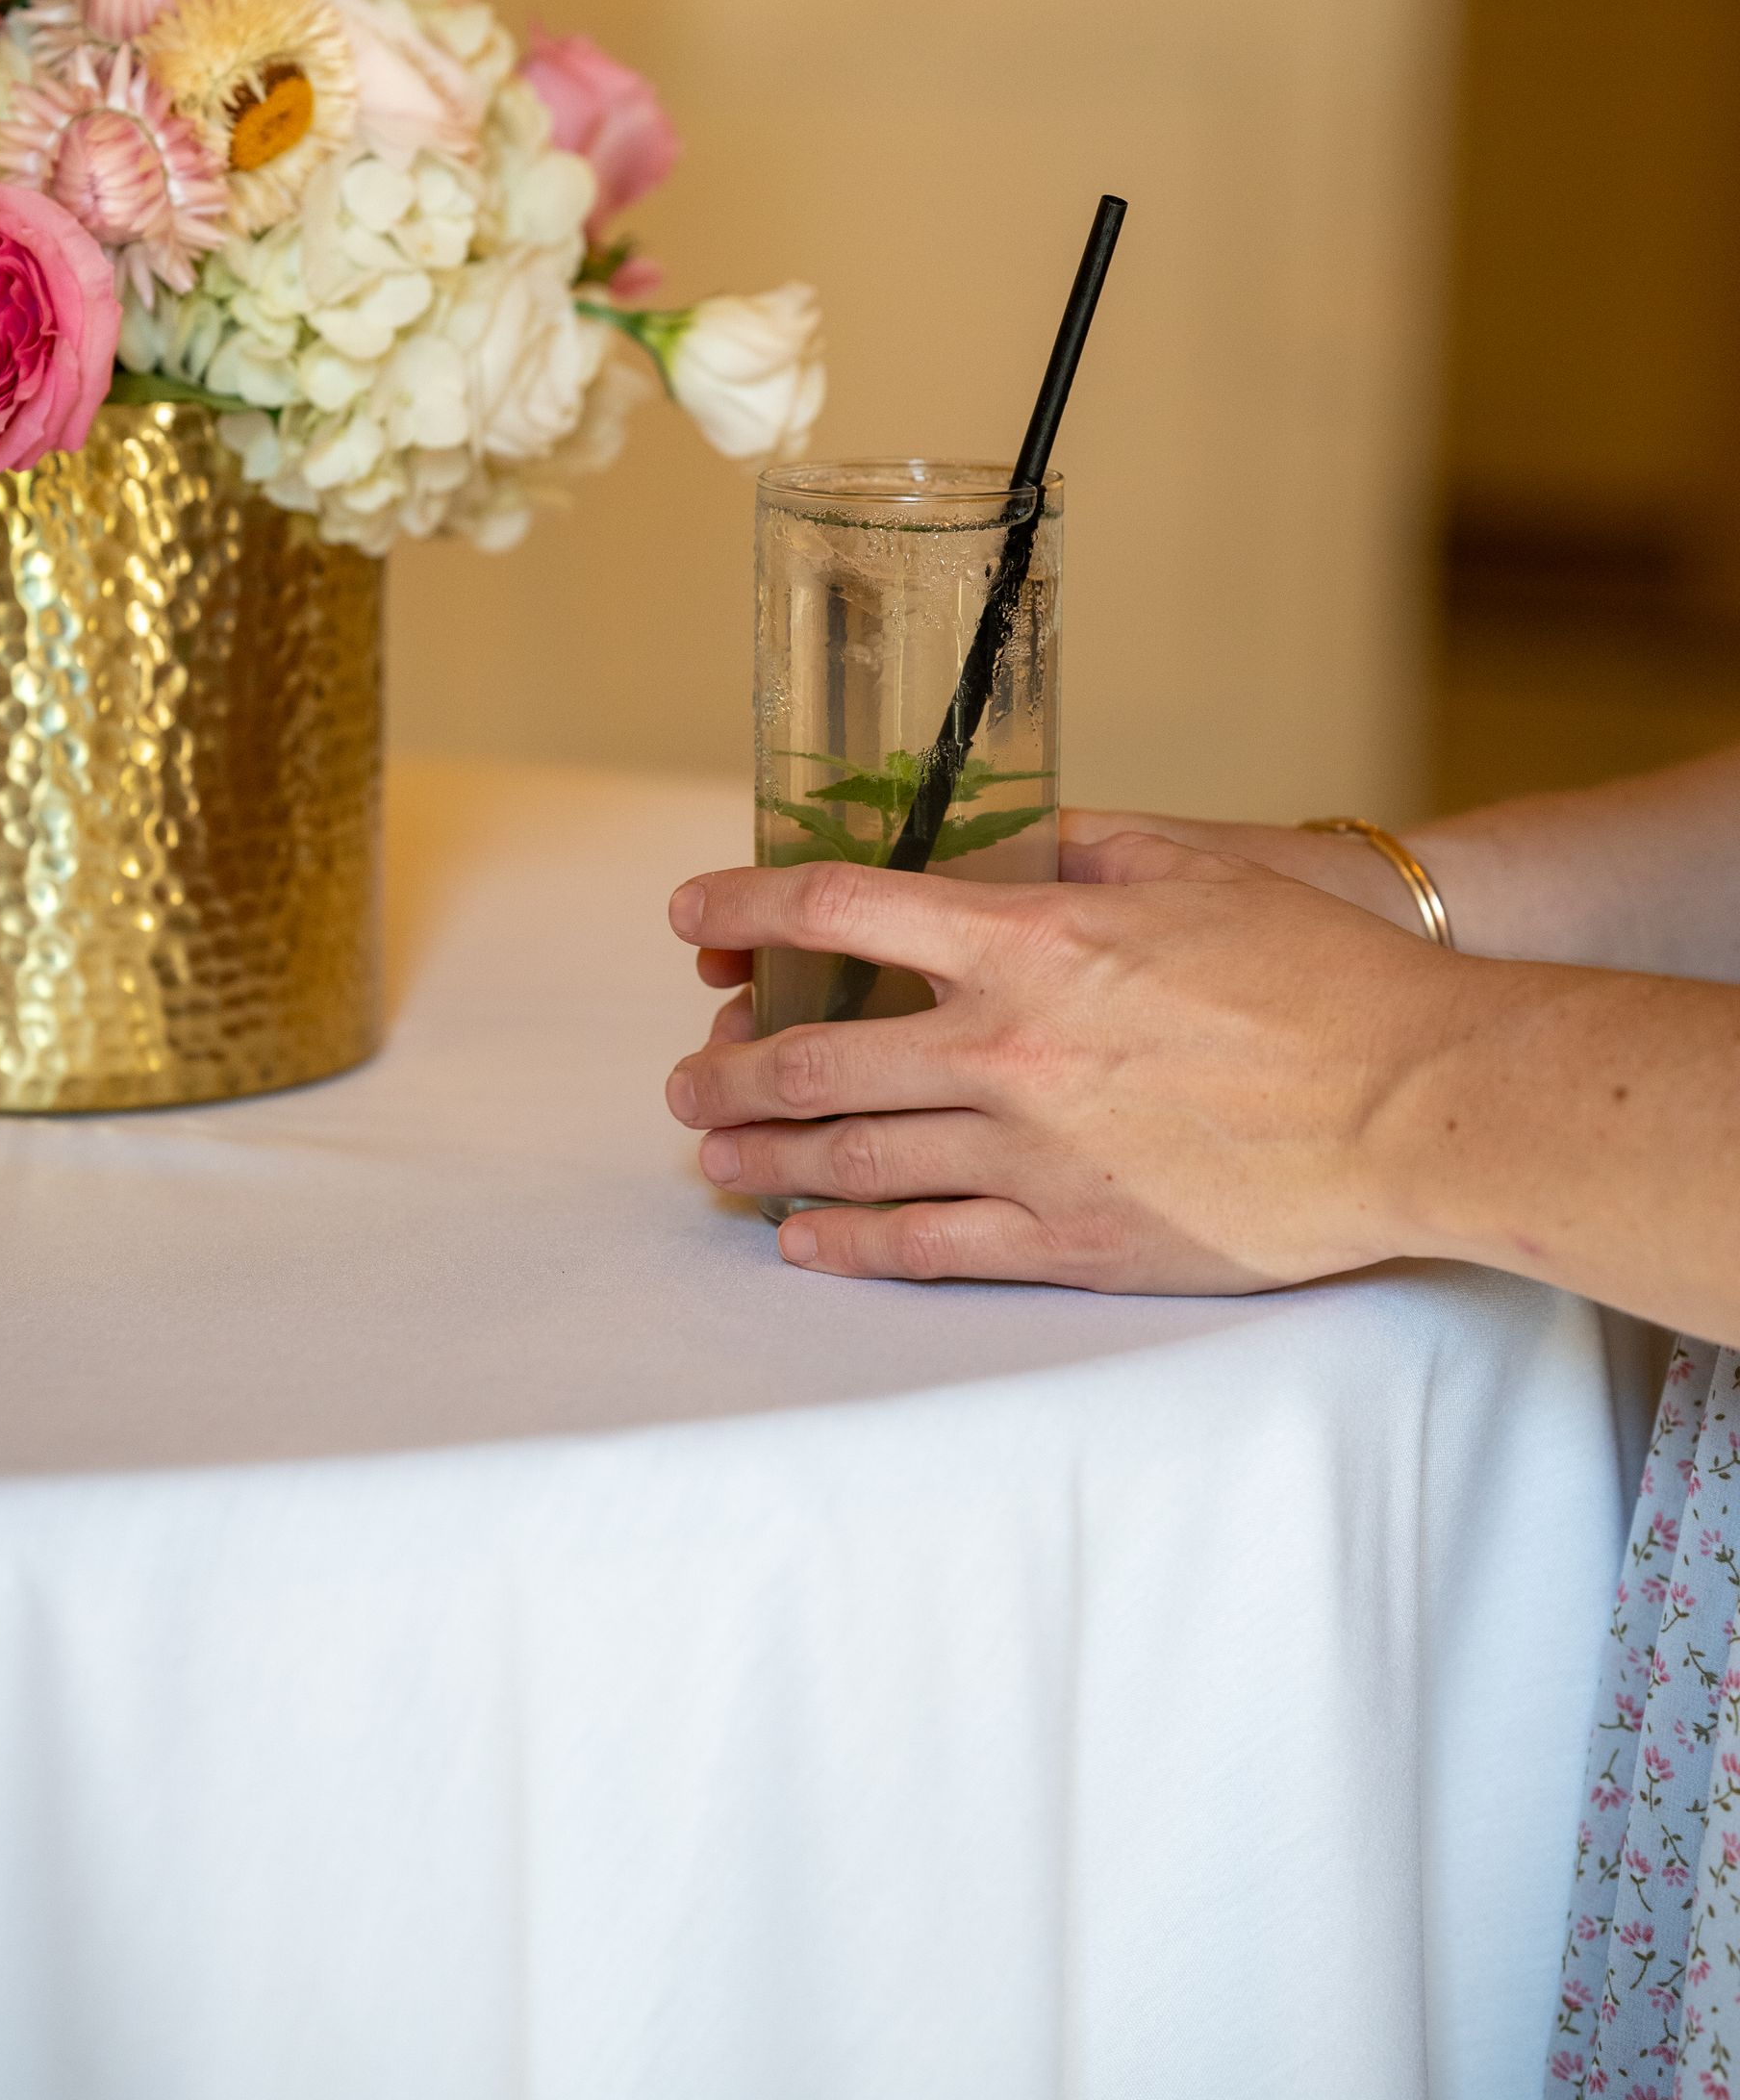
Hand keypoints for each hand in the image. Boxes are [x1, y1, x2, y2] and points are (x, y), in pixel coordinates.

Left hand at [666, 832, 1461, 1291]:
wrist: (1411, 1103)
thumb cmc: (1321, 978)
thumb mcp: (1195, 872)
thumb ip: (1086, 854)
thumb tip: (1024, 853)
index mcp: (1028, 943)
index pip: (841, 911)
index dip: (746, 906)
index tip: (691, 914)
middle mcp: (1004, 1050)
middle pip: (815, 1058)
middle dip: (730, 1066)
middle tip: (688, 1076)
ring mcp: (1030, 1154)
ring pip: (850, 1160)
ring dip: (762, 1156)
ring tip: (711, 1157)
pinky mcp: (1070, 1240)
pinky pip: (924, 1246)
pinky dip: (846, 1242)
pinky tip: (801, 1239)